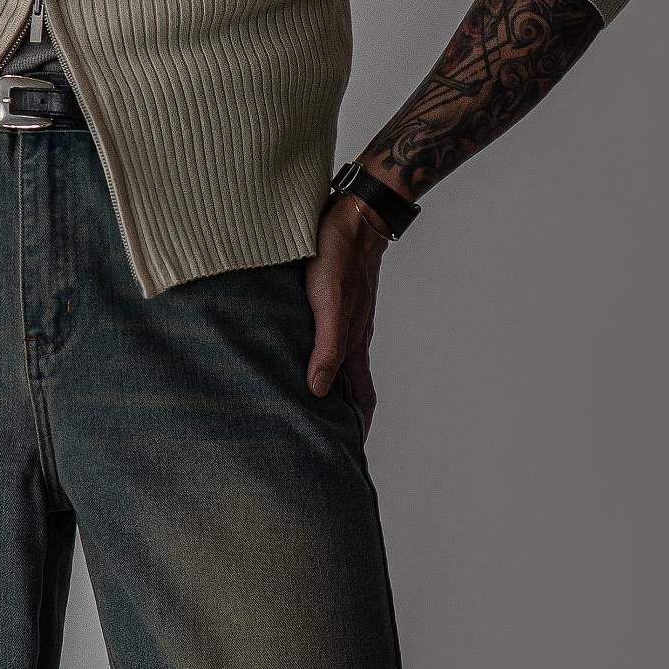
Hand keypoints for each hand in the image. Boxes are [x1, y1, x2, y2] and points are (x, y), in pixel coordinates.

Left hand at [304, 186, 388, 427]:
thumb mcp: (329, 306)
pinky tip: (305, 356)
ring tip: (312, 406)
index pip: (362, 398)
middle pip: (353, 385)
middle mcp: (352, 336)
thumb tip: (318, 392)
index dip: (358, 426)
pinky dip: (322, 358)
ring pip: (340, 363)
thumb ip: (326, 348)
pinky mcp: (335, 301)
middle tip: (327, 439)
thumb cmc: (339, 258)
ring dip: (331, 387)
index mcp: (354, 344)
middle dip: (343, 415)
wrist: (352, 216)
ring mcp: (346, 319)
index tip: (350, 452)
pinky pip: (330, 339)